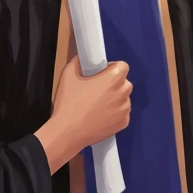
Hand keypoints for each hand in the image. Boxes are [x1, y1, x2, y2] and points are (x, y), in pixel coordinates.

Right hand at [35, 59, 131, 173]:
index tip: (101, 74)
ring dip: (115, 98)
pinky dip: (115, 113)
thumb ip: (79, 62)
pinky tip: (100, 116)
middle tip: (98, 89)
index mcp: (112, 79)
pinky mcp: (123, 124)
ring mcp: (124, 110)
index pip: (123, 66)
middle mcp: (123, 93)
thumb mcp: (68, 74)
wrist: (68, 132)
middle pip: (125, 82)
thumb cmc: (69, 102)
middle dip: (114, 83)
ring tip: (98, 105)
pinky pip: (123, 113)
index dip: (112, 68)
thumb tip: (84, 59)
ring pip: (124, 98)